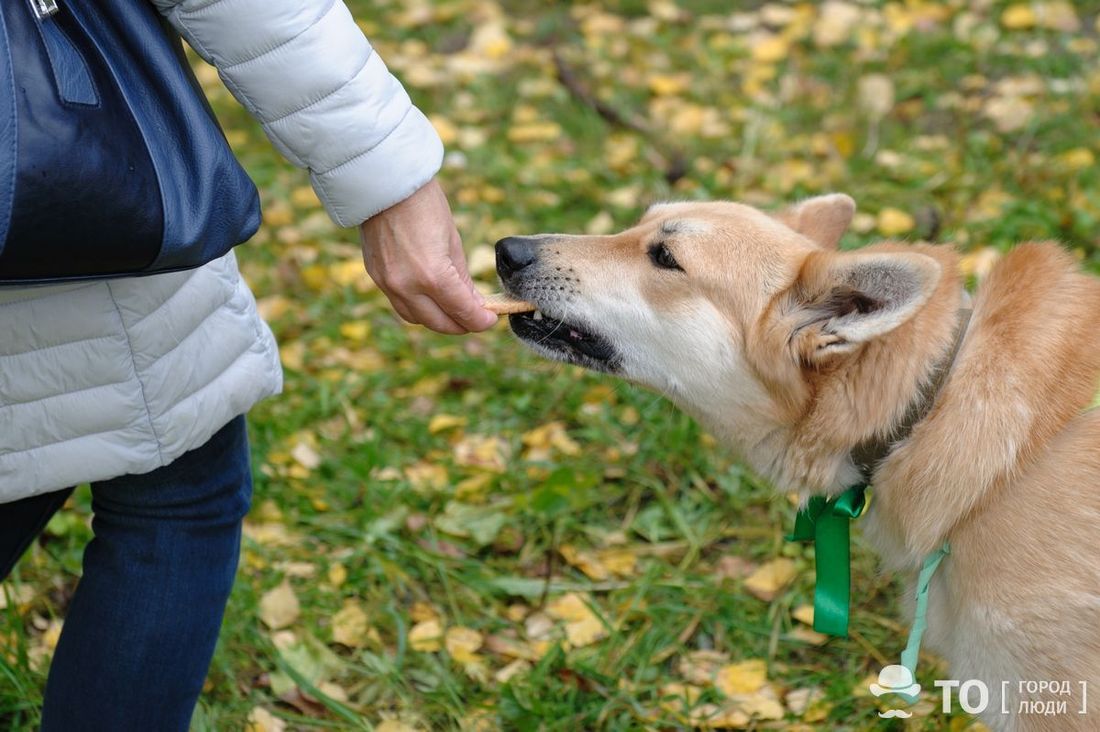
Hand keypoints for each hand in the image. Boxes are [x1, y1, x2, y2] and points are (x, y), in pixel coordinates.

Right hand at [358, 179, 496, 333]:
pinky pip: (400, 305)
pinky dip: (418, 308)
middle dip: (461, 324)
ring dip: (438, 320)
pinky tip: (430, 298)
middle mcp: (408, 286)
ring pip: (418, 319)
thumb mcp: (452, 240)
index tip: (490, 319)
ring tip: (453, 311)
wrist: (385, 184)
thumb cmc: (424, 204)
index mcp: (433, 275)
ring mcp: (388, 284)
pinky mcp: (376, 277)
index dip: (480, 320)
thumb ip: (462, 277)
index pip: (462, 312)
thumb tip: (473, 302)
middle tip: (475, 318)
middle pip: (440, 323)